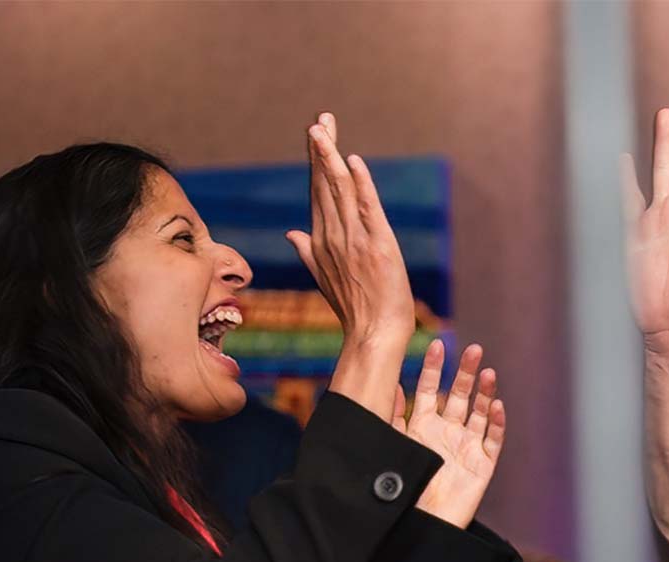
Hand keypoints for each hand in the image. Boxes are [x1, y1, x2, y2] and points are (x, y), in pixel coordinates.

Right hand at [286, 113, 414, 347]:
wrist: (373, 335)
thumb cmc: (355, 309)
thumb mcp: (325, 278)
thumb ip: (308, 252)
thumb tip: (291, 233)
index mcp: (320, 242)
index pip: (317, 193)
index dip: (316, 162)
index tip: (316, 134)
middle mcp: (333, 238)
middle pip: (325, 185)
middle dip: (322, 150)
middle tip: (321, 118)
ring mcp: (354, 242)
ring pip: (339, 191)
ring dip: (332, 158)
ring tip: (324, 128)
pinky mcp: (377, 247)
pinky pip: (367, 210)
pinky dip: (361, 185)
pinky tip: (353, 162)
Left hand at [392, 340, 504, 528]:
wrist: (421, 523)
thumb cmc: (404, 487)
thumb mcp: (394, 446)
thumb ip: (393, 416)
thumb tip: (393, 383)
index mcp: (424, 425)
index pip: (431, 390)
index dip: (435, 368)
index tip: (437, 344)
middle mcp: (447, 431)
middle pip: (459, 395)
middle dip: (465, 372)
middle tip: (473, 349)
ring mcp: (467, 446)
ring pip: (479, 412)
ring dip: (484, 392)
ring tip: (487, 372)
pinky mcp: (482, 464)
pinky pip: (492, 440)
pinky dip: (496, 422)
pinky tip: (496, 405)